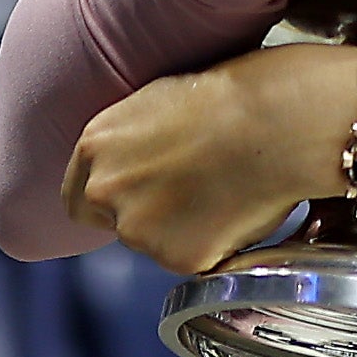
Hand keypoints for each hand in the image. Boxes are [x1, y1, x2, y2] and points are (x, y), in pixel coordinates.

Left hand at [62, 43, 356, 273]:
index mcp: (94, 146)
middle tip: (195, 194)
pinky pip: (196, 260)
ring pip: (158, 244)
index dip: (111, 202)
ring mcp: (139, 229)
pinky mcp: (179, 258)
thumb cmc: (235, 96)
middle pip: (117, 225)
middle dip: (149, 216)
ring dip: (185, 230)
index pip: (77, 200)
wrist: (279, 119)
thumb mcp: (158, 104)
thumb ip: (132, 144)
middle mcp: (104, 190)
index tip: (142, 198)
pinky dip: (217, 245)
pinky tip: (240, 209)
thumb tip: (141, 166)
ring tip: (226, 192)